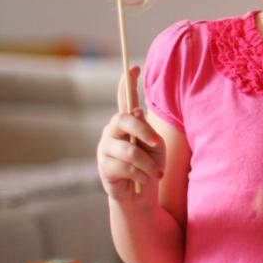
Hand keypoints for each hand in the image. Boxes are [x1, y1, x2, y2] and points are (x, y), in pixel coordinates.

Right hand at [96, 67, 164, 201]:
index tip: (134, 67)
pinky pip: (125, 168)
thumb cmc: (150, 167)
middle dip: (144, 131)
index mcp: (127, 123)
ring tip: (156, 174)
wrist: (140, 195)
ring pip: (129, 150)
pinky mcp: (103, 167)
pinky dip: (141, 175)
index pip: (125, 99)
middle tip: (158, 144)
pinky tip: (144, 180)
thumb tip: (137, 112)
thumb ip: (147, 130)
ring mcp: (105, 148)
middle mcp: (112, 131)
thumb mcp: (155, 147)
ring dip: (148, 164)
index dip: (127, 83)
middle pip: (124, 119)